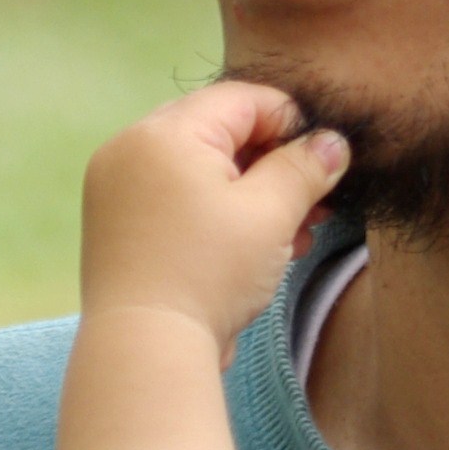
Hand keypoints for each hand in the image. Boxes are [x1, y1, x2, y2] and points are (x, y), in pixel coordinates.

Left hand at [79, 83, 351, 363]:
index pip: (242, 100)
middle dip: (273, 166)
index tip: (326, 162)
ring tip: (295, 235)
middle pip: (219, 134)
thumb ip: (305, 168)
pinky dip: (216, 214)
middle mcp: (131, 149)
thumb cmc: (209, 274)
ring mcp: (116, 188)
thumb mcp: (271, 214)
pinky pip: (176, 200)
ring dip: (251, 195)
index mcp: (165, 132)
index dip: (293, 124)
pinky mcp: (116, 226)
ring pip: (199, 171)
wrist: (145, 349)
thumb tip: (332, 143)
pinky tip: (256, 249)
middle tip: (316, 203)